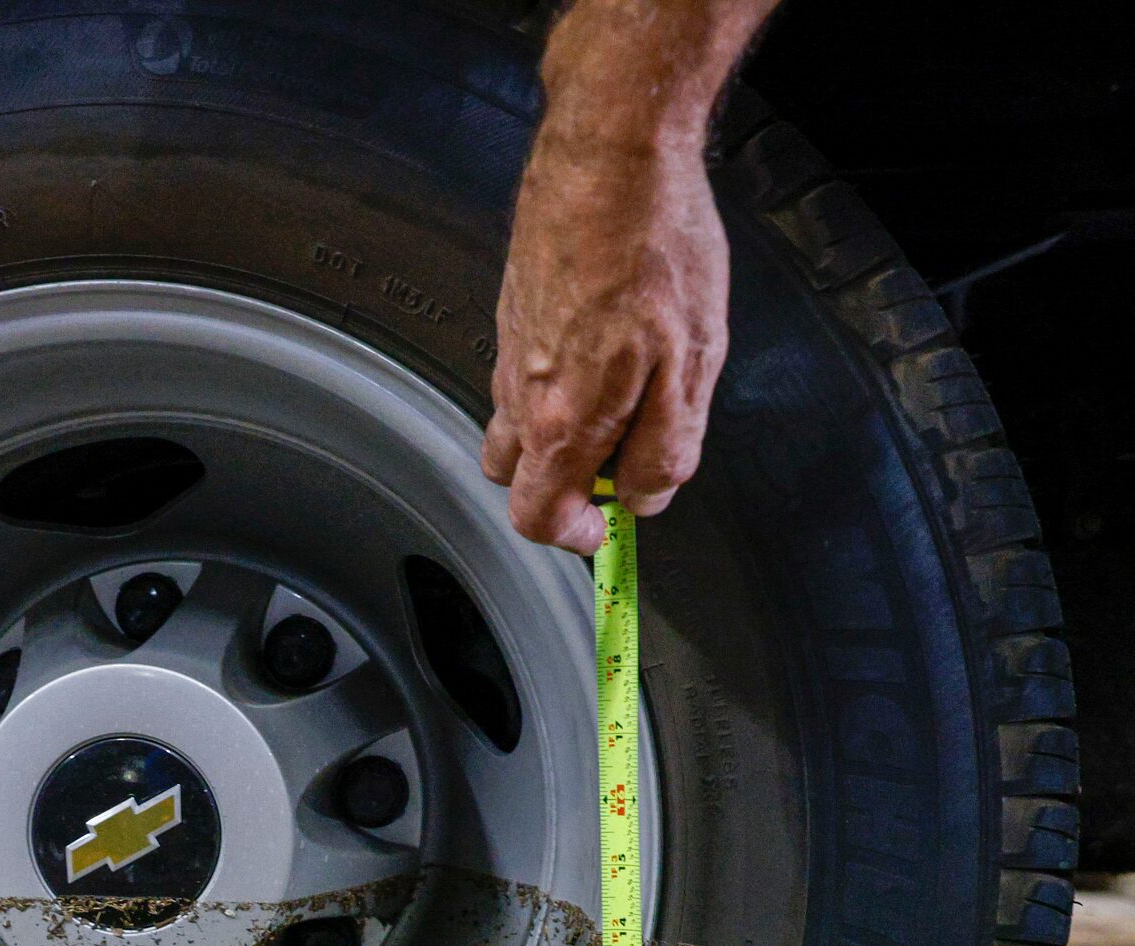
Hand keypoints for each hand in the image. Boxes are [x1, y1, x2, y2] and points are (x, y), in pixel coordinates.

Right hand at [483, 129, 730, 554]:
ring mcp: (510, 351)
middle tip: (617, 456)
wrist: (610, 152)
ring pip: (516, 424)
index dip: (574, 535)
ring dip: (557, 430)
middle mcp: (520, 395)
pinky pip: (522, 371)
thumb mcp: (692, 366)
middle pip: (516, 478)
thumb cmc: (653, 248)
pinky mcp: (514, 310)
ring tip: (617, 390)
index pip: (537, 518)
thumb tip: (646, 497)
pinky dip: (554, 379)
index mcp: (559, 423)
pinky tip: (602, 338)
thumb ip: (667, 449)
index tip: (608, 521)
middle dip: (561, 484)